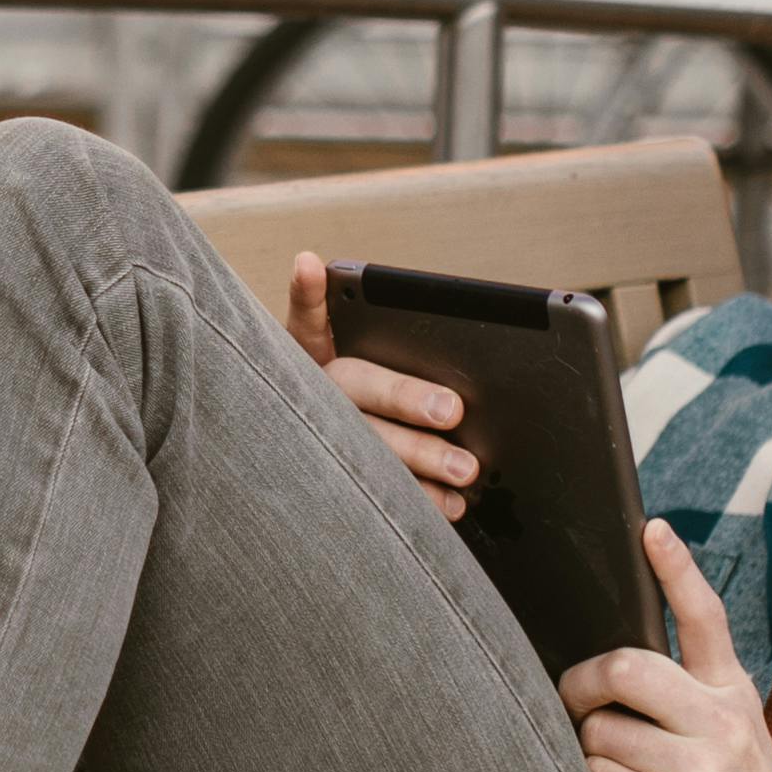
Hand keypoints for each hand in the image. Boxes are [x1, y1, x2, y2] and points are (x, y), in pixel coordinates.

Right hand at [282, 253, 478, 518]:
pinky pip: (379, 494)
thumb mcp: (365, 361)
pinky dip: (421, 500)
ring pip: (369, 445)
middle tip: (452, 410)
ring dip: (419, 455)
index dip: (306, 295)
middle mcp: (315, 392)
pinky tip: (451, 505)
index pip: (307, 319)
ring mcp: (323, 440)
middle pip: (355, 385)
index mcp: (314, 355)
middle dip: (404, 397)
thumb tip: (399, 322)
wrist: (325, 482)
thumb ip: (391, 341)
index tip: (310, 267)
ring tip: (465, 470)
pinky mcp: (340, 486)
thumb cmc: (367, 401)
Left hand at [565, 524, 771, 771]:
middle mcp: (720, 722)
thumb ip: (696, 710)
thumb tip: (618, 681)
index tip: (652, 529)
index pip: (705, 618)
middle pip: (623, 665)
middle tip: (576, 708)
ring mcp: (697, 766)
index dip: (676, 570)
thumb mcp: (745, 751)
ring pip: (598, 730)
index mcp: (737, 698)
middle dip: (581, 684)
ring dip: (587, 754)